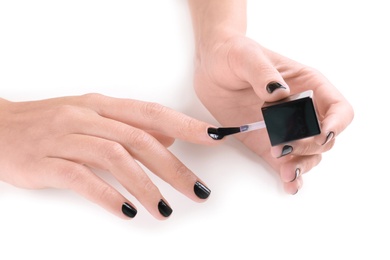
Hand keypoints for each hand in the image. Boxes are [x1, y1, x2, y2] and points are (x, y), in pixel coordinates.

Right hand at [0, 94, 216, 219]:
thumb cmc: (49, 122)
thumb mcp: (92, 115)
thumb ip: (130, 126)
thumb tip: (169, 138)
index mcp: (102, 105)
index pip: (153, 113)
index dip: (185, 125)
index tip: (213, 138)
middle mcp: (88, 117)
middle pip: (140, 140)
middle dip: (174, 168)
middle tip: (197, 191)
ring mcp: (66, 137)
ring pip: (116, 158)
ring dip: (145, 186)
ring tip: (164, 209)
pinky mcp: (46, 161)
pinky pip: (82, 178)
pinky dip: (108, 195)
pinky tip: (126, 211)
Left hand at [194, 35, 353, 193]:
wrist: (211, 68)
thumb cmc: (233, 53)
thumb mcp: (247, 56)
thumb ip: (263, 74)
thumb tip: (280, 94)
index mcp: (307, 85)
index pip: (338, 109)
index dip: (336, 124)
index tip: (321, 133)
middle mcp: (300, 110)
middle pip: (324, 137)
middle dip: (310, 147)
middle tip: (284, 147)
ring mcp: (284, 128)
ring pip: (308, 154)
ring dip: (302, 166)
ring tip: (286, 173)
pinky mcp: (266, 142)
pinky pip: (283, 162)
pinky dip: (288, 175)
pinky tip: (288, 184)